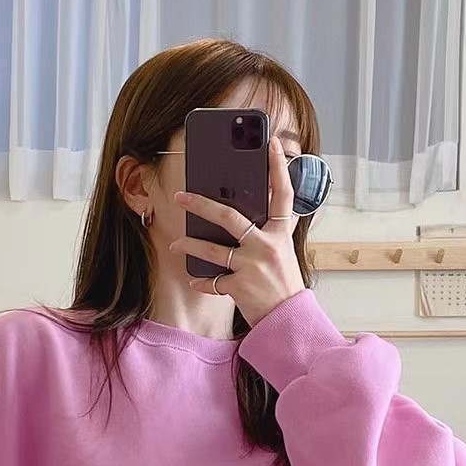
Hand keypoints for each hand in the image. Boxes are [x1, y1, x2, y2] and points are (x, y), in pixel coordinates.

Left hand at [168, 135, 305, 327]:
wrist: (289, 321)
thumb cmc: (283, 285)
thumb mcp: (282, 253)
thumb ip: (267, 233)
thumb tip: (241, 213)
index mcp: (281, 234)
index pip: (283, 194)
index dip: (278, 167)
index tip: (272, 144)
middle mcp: (267, 246)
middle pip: (230, 217)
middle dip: (201, 204)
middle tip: (181, 196)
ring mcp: (253, 266)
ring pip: (213, 250)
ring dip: (190, 245)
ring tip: (176, 242)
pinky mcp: (240, 287)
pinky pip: (214, 281)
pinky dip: (202, 282)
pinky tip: (194, 280)